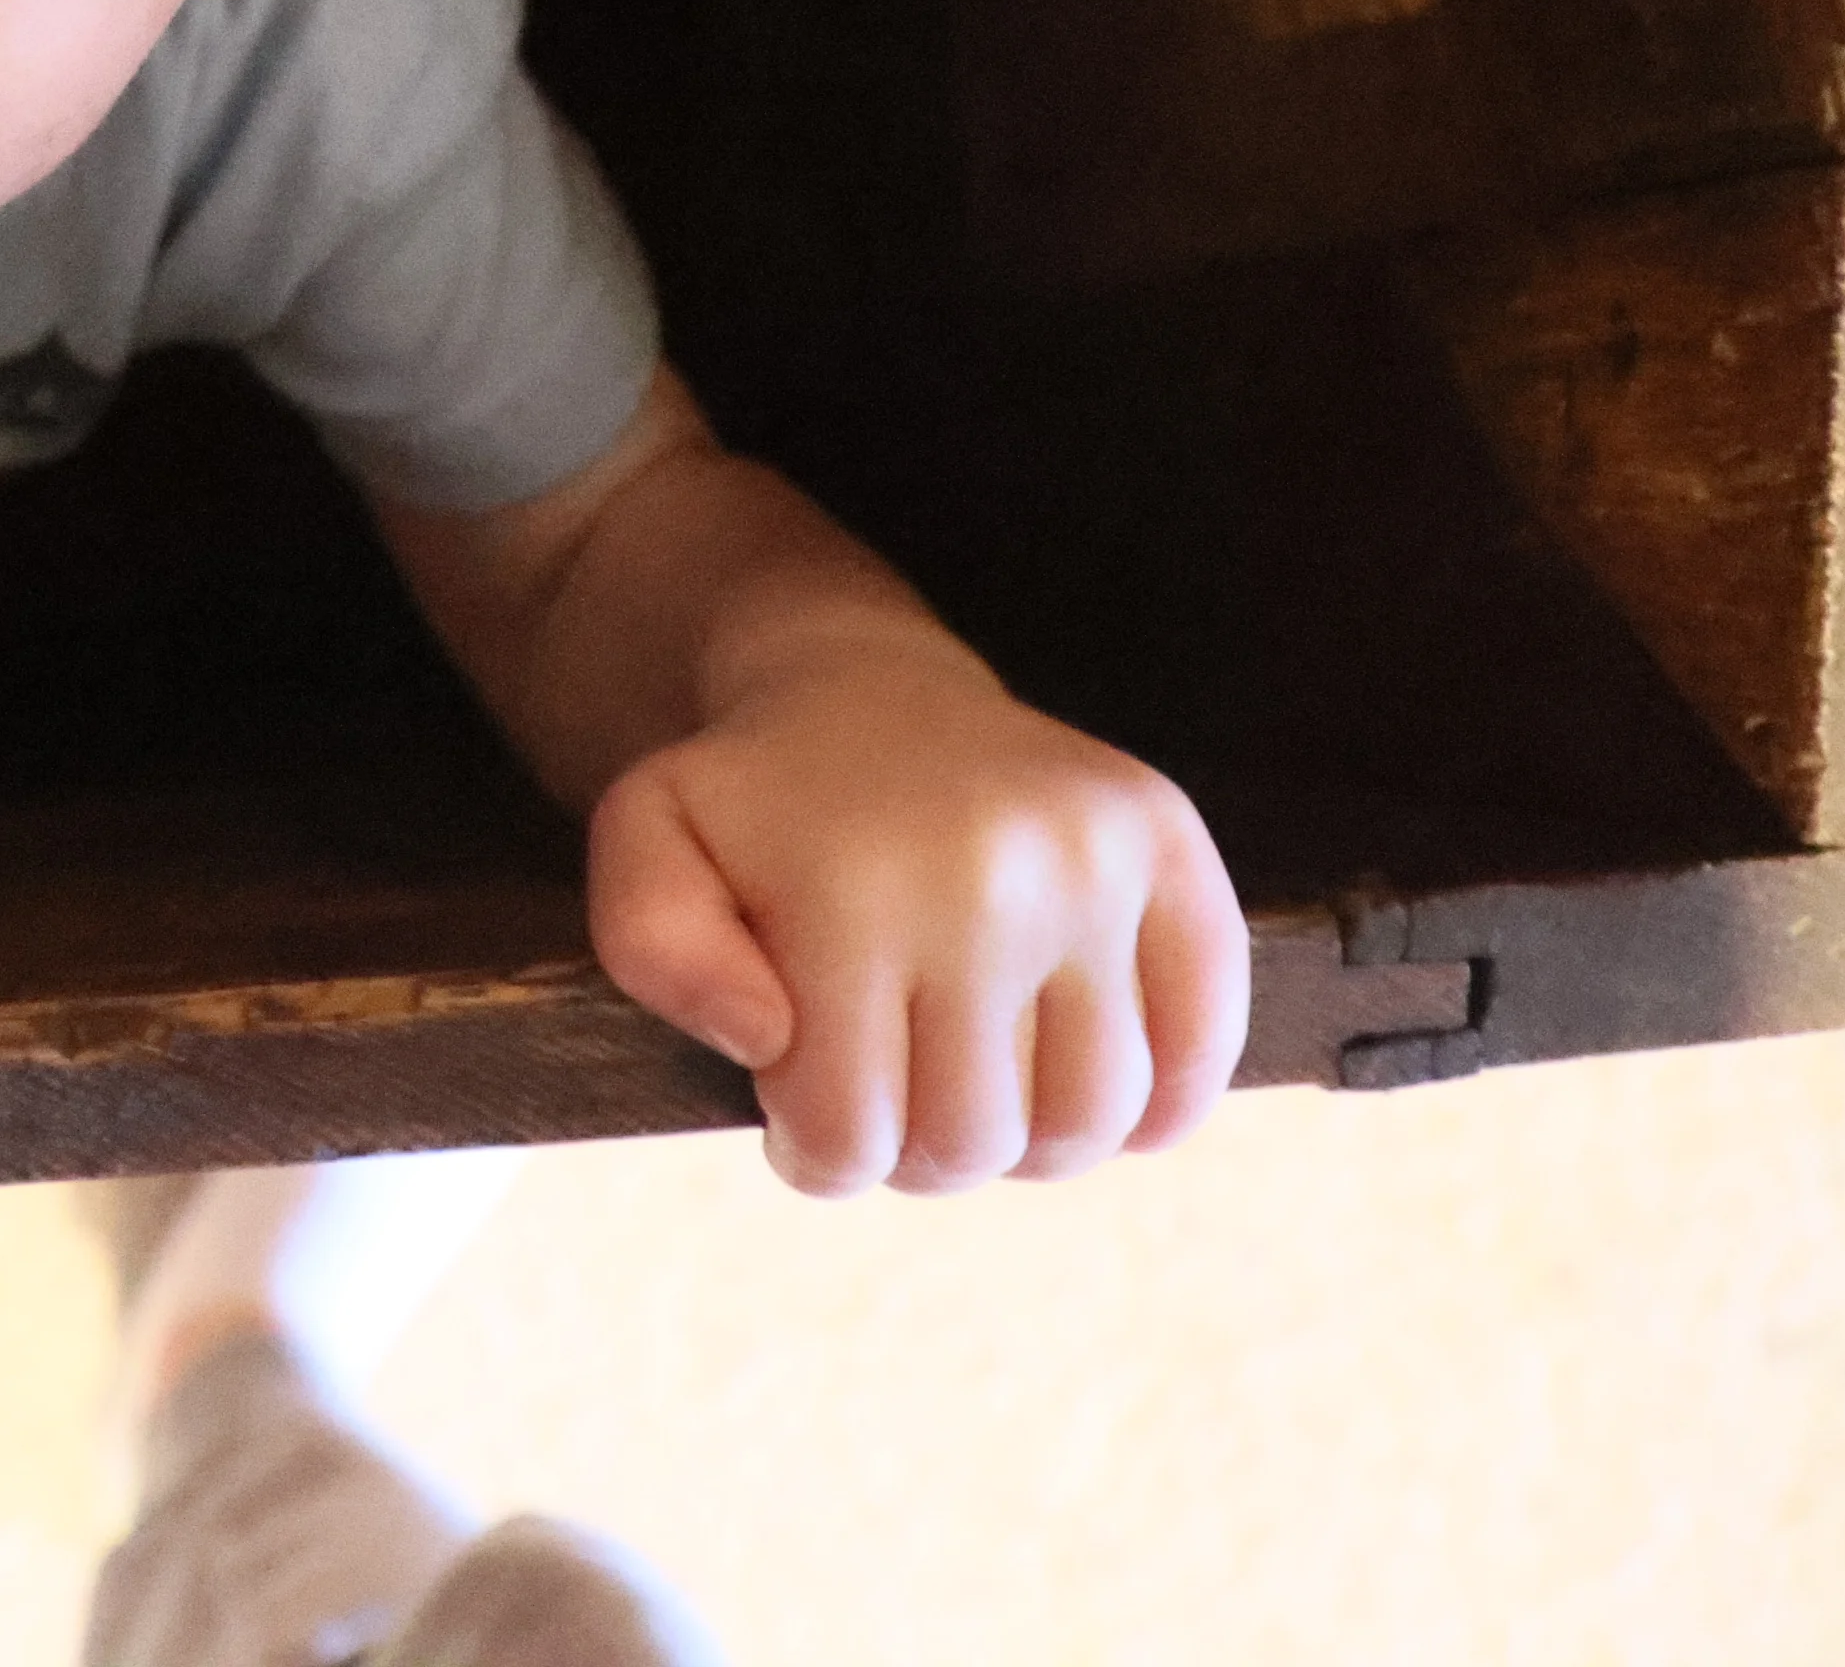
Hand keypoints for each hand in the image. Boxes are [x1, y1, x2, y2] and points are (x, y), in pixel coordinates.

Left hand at [583, 639, 1244, 1197]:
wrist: (868, 694)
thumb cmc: (753, 809)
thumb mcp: (644, 848)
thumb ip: (654, 947)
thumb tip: (770, 1038)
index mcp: (850, 886)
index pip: (852, 1140)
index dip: (816, 1151)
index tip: (801, 1097)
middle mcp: (992, 870)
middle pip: (972, 1145)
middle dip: (913, 1148)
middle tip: (885, 1082)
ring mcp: (1095, 860)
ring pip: (1089, 1124)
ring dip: (1023, 1138)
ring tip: (968, 1071)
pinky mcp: (1173, 852)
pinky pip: (1200, 1056)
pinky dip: (1149, 1105)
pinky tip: (1068, 1065)